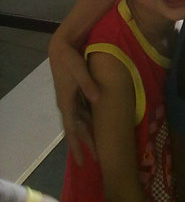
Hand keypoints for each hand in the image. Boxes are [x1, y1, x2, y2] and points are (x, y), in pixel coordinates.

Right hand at [49, 34, 98, 164]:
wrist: (62, 48)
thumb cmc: (70, 60)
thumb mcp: (79, 70)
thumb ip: (88, 84)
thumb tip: (97, 98)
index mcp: (66, 102)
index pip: (72, 129)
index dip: (78, 145)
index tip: (83, 160)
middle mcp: (67, 104)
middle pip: (78, 128)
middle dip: (86, 143)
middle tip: (96, 158)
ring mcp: (71, 99)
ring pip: (80, 121)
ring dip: (88, 132)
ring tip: (98, 145)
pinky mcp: (75, 93)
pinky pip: (82, 111)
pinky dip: (89, 120)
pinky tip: (97, 124)